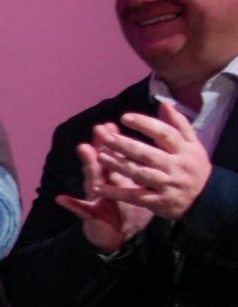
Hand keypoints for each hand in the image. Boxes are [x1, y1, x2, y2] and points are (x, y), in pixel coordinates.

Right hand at [58, 138, 154, 250]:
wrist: (118, 239)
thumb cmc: (129, 215)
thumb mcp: (137, 193)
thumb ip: (140, 175)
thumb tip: (153, 156)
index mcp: (117, 179)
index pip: (115, 157)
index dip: (114, 141)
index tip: (113, 124)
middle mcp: (103, 185)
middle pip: (102, 162)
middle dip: (101, 145)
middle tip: (100, 127)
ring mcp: (95, 198)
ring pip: (92, 179)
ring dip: (88, 165)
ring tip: (84, 148)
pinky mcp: (90, 215)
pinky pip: (81, 209)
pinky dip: (71, 204)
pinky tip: (61, 198)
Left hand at [88, 103, 212, 219]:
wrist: (207, 198)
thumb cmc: (194, 166)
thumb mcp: (193, 144)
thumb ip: (179, 125)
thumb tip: (164, 104)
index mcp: (184, 150)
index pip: (165, 133)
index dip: (145, 124)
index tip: (125, 117)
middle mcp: (176, 166)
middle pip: (148, 154)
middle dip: (126, 145)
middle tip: (106, 138)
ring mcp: (167, 185)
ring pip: (140, 174)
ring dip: (119, 166)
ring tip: (100, 157)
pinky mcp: (159, 201)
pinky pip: (134, 196)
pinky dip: (116, 193)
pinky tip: (98, 188)